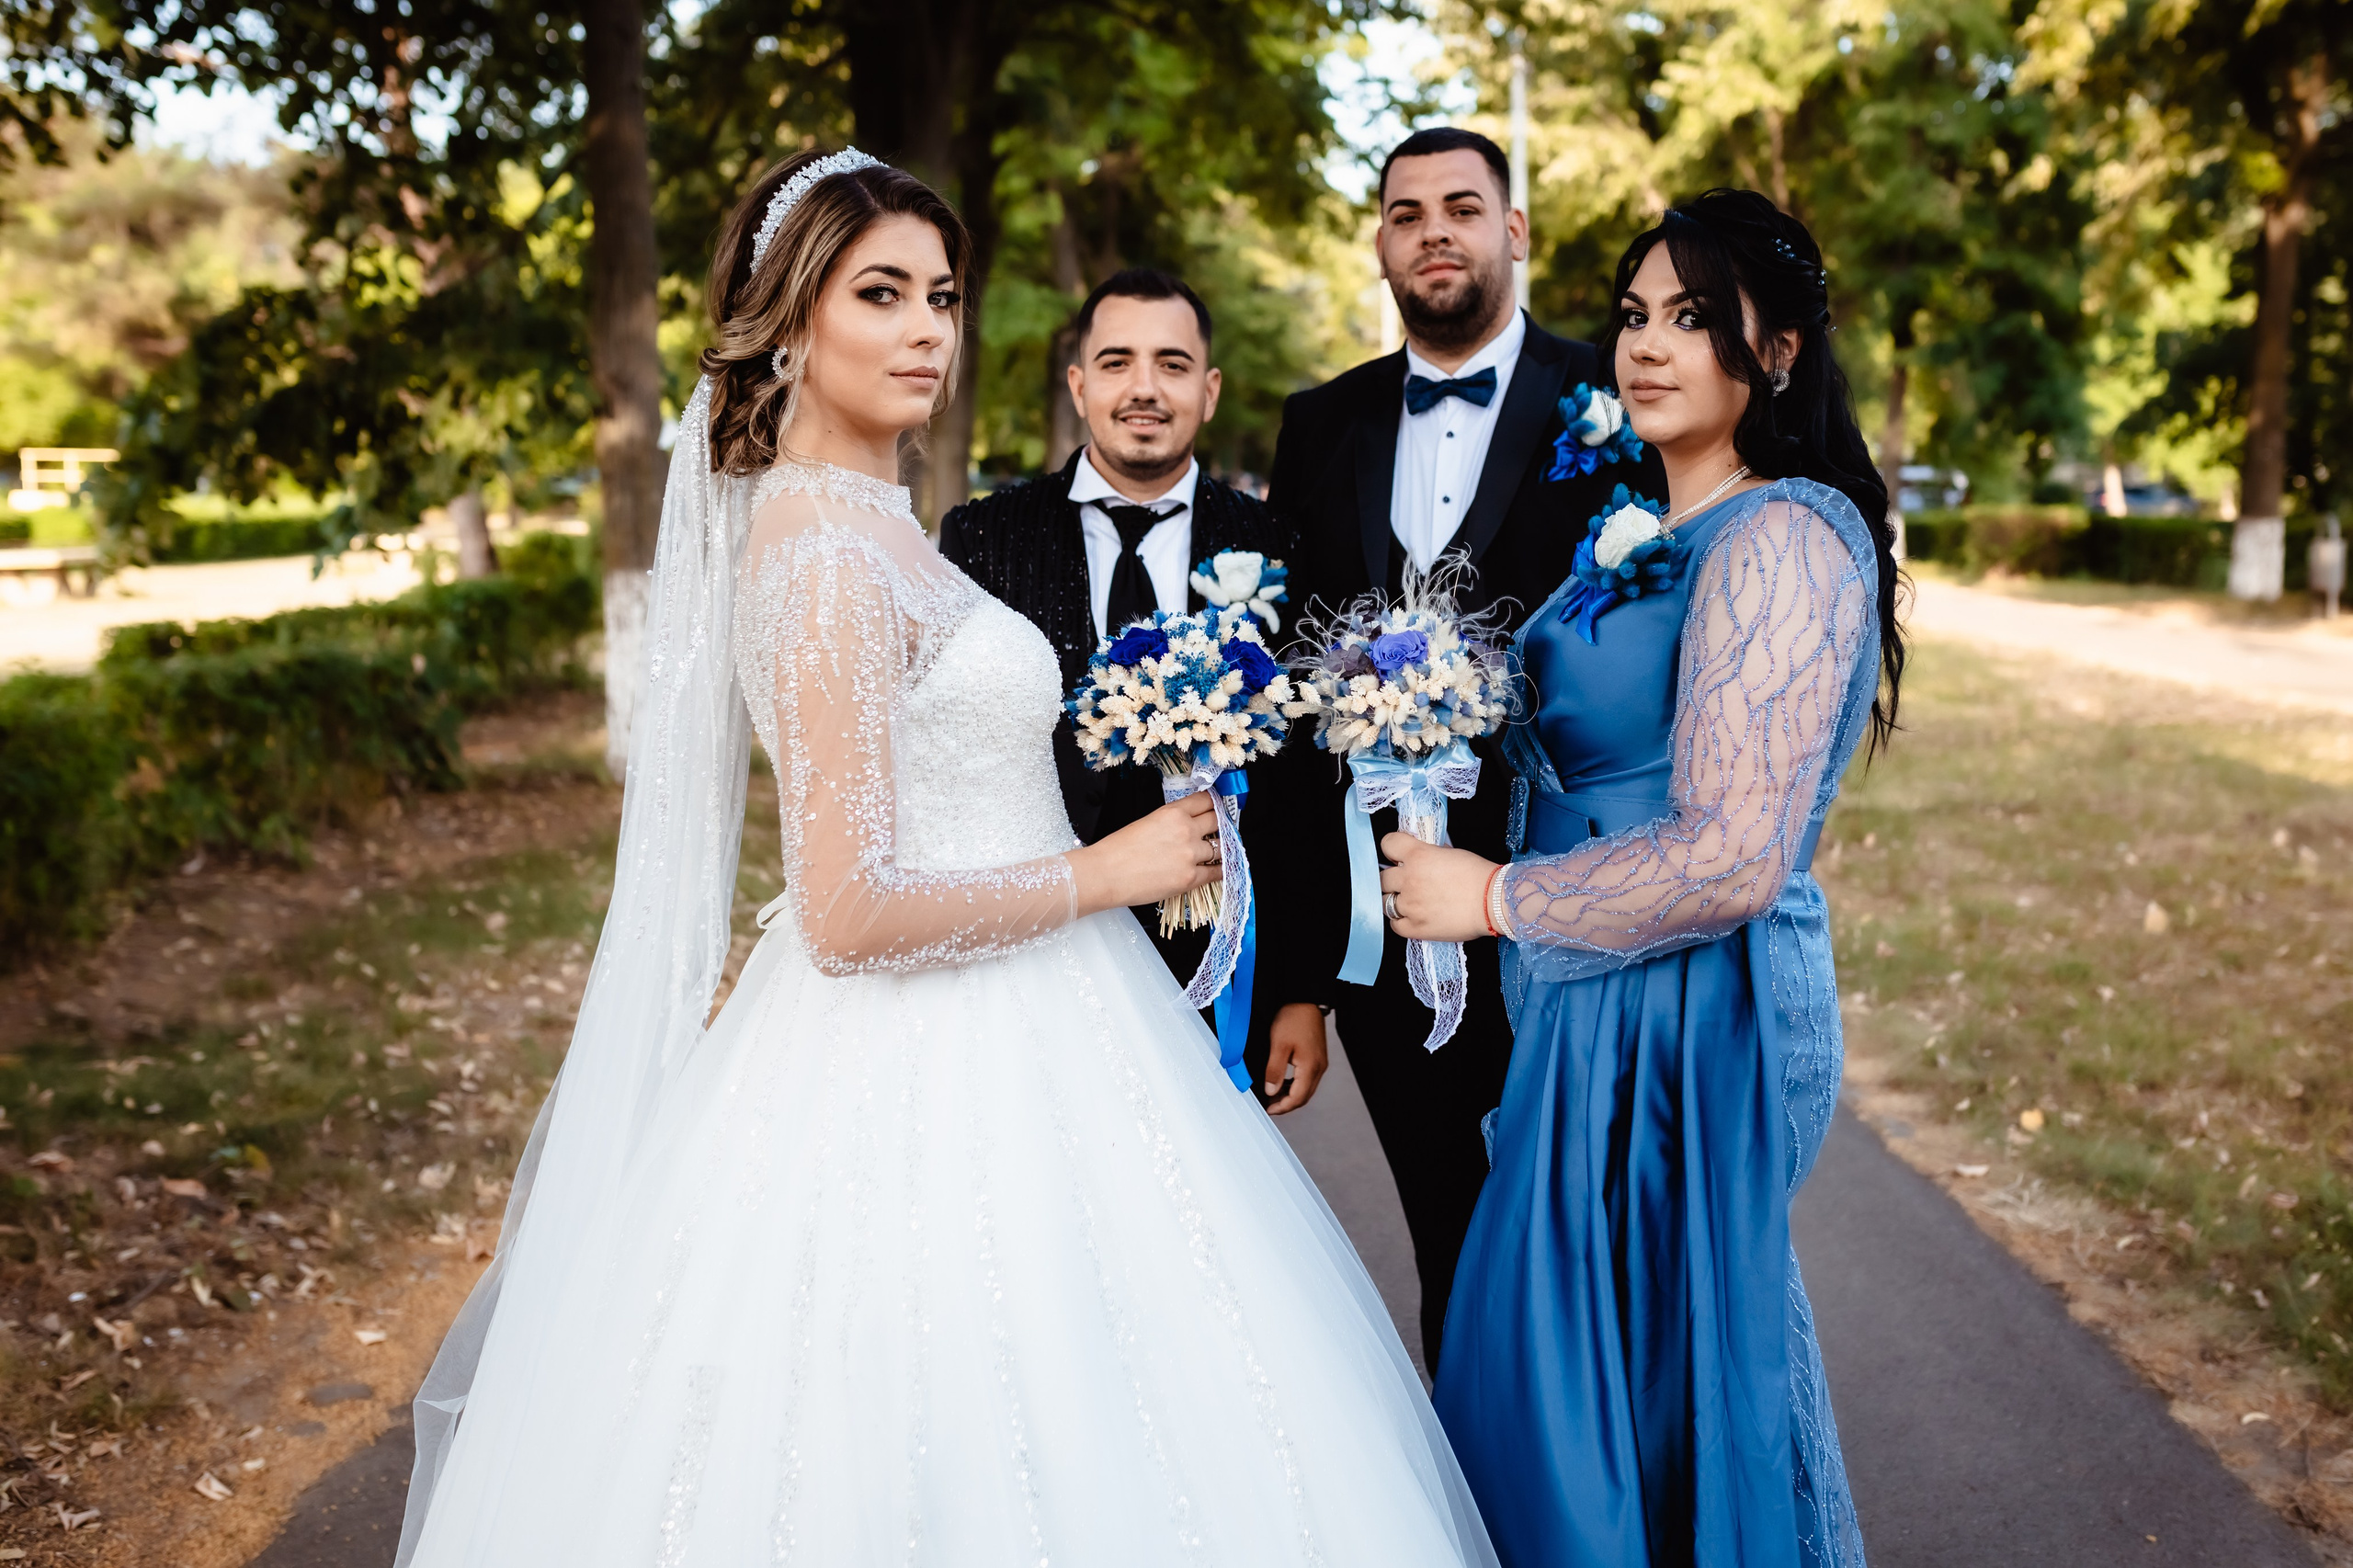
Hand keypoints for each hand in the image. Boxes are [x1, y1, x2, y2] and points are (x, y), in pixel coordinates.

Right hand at [1067, 792, 1221, 915]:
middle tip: (1222, 827)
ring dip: (1219, 849)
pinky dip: (1220, 871)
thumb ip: (1170, 822)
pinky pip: (1216, 872)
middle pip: (1218, 820)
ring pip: (1220, 847)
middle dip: (1221, 823)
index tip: (1219, 806)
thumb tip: (1186, 825)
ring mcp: (1190, 855)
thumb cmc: (1118, 850)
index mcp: (1173, 813)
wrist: (1106, 874)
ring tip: (1219, 850)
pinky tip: (1222, 869)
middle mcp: (1186, 831)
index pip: (1205, 800)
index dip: (1215, 803)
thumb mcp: (1147, 822)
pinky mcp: (1190, 878)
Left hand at [1263, 1002, 1328, 1113]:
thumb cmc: (1293, 1019)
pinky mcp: (1317, 1057)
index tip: (1268, 1110)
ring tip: (1273, 1096)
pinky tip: (1283, 1083)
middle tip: (1269, 1106)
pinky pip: (1308, 1079)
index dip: (1283, 1107)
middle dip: (1287, 1105)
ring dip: (1291, 1096)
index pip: (1298, 1098)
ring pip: (1307, 1089)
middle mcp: (1319, 1068)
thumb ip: (1275, 1070)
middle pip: (1304, 1096)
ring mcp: (1320, 1063)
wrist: (1305, 1000)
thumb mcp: (1279, 1045)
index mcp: (1310, 1067)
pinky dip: (1295, 1086)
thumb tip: (1271, 1092)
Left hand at [1378, 832, 1498, 942]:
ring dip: (1396, 900)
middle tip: (1408, 882)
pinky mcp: (1415, 927)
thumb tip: (1421, 856)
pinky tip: (1413, 917)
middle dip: (1394, 879)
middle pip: (1383, 878)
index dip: (1392, 850)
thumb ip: (1429, 854)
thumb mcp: (1451, 853)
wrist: (1493, 902)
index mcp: (1418, 856)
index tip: (1397, 855)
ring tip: (1412, 902)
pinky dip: (1401, 921)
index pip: (1388, 844)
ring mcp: (1410, 905)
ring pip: (1385, 902)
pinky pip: (1395, 924)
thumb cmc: (1479, 876)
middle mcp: (1409, 879)